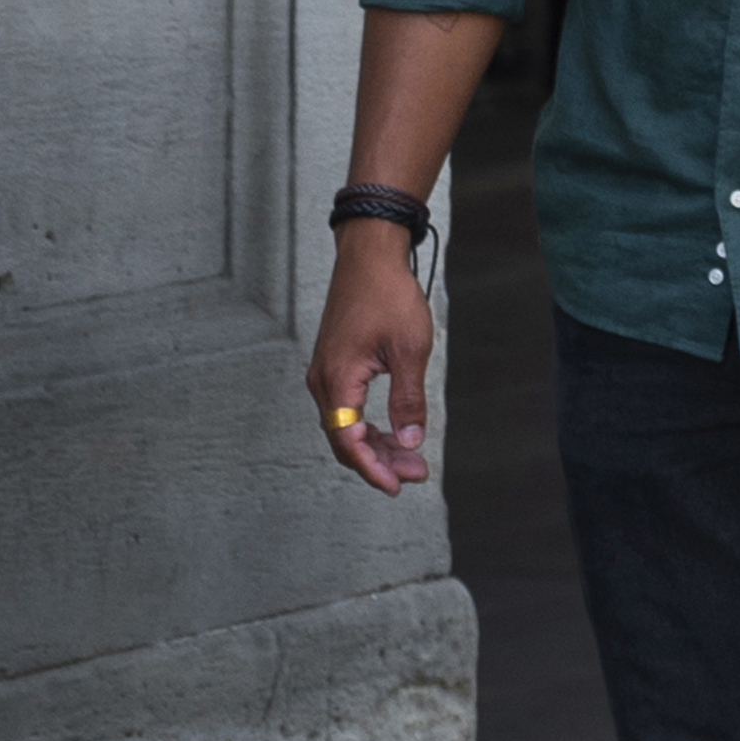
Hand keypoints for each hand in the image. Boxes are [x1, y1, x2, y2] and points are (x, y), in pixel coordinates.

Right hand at [308, 224, 434, 492]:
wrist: (370, 255)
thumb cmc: (388, 294)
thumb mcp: (409, 349)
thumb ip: (408, 399)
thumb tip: (409, 441)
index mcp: (337, 380)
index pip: (348, 442)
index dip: (372, 469)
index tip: (397, 485)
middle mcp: (323, 381)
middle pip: (345, 439)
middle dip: (380, 461)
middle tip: (415, 473)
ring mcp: (326, 373)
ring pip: (346, 426)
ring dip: (376, 445)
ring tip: (410, 458)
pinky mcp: (334, 365)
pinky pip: (346, 409)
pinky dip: (368, 425)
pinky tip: (393, 431)